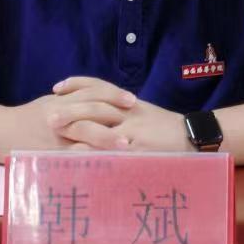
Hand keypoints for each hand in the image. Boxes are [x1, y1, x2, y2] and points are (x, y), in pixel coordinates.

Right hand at [0, 81, 136, 155]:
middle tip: (137, 119)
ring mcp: (54, 137)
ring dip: (106, 140)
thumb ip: (73, 100)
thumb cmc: (28, 117)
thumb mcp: (50, 102)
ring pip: (83, 135)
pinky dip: (89, 161)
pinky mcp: (48, 156)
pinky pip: (71, 159)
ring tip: (127, 146)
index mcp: (61, 100)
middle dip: (115, 115)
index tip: (132, 99)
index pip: (91, 92)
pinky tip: (104, 166)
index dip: (112, 95)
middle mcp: (59, 116)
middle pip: (91, 111)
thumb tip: (102, 101)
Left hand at [52, 76, 193, 151]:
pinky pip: (114, 152)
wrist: (194, 137)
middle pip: (95, 105)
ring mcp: (134, 131)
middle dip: (70, 110)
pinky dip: (96, 154)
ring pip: (101, 127)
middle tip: (49, 115)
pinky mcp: (139, 151)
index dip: (77, 85)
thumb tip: (95, 113)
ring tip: (57, 136)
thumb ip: (121, 111)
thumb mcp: (143, 112)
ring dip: (77, 130)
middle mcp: (130, 112)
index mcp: (129, 102)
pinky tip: (80, 158)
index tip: (57, 88)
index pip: (99, 86)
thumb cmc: (166, 127)